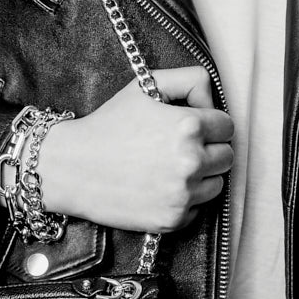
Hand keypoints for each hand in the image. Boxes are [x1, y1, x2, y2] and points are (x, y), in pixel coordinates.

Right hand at [38, 66, 233, 233]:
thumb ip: (189, 79)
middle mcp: (191, 161)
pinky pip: (197, 208)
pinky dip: (184, 200)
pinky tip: (159, 187)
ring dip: (201, 177)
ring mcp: (183, 194)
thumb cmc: (107, 125)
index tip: (192, 127)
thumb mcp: (145, 85)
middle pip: (227, 157)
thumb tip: (213, 100)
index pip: (227, 126)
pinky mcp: (173, 219)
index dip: (211, 124)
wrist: (71, 169)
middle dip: (209, 150)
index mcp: (189, 126)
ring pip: (216, 184)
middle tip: (179, 148)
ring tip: (169, 168)